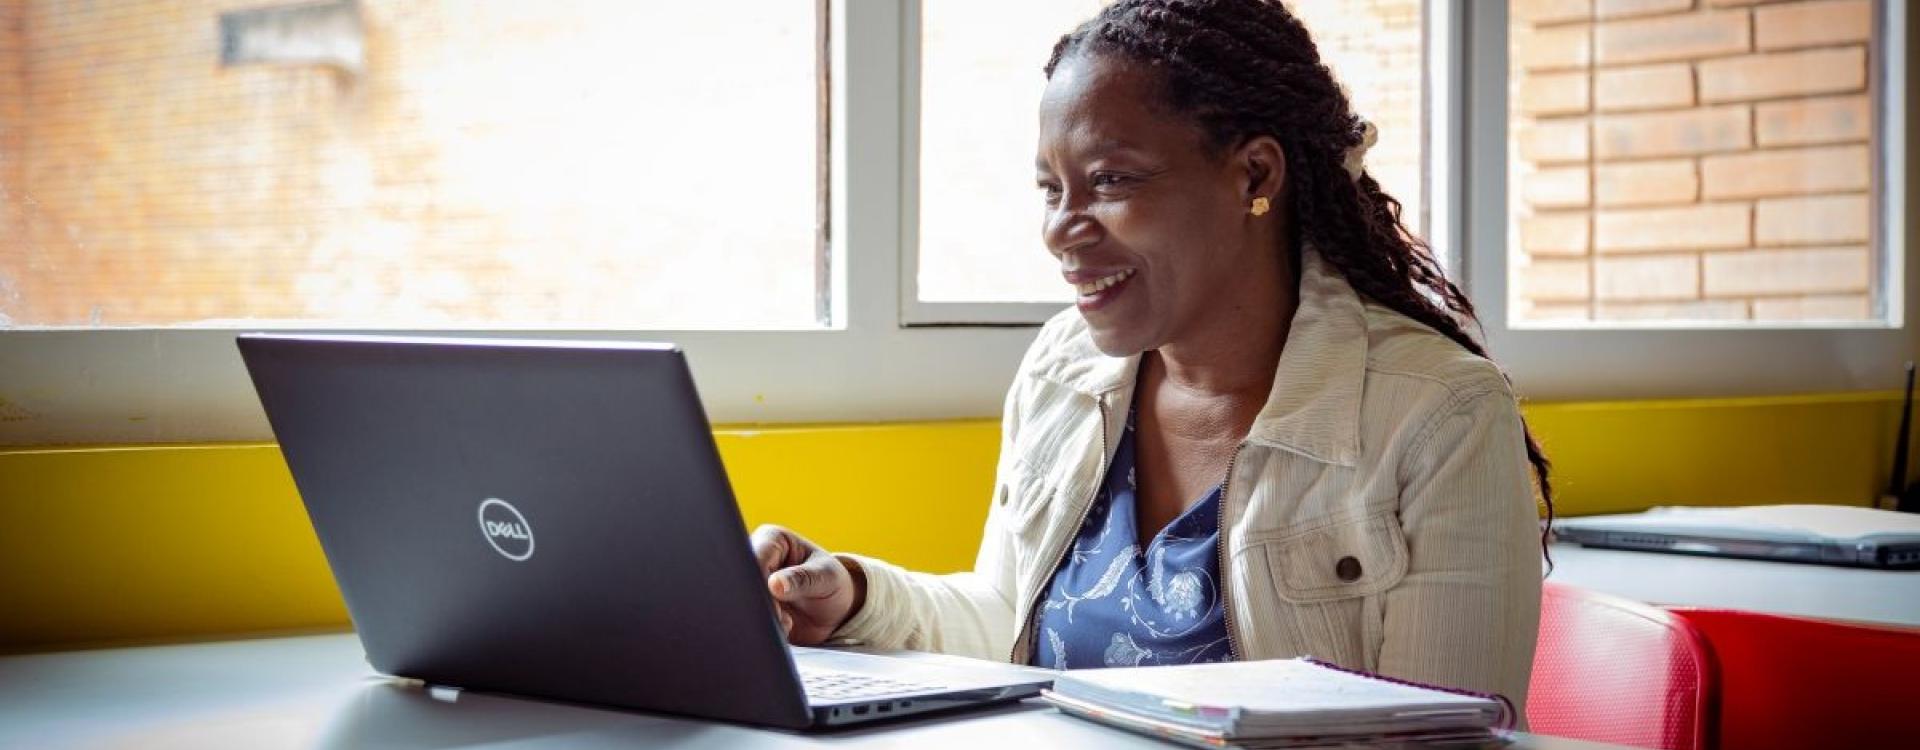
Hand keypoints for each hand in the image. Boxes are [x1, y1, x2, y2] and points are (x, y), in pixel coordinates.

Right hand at [750, 524, 864, 644]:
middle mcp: (756, 558)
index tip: (775, 600)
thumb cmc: (832, 582)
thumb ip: (803, 579)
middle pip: (742, 580)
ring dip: (763, 616)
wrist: (834, 611)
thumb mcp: (826, 577)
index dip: (760, 579)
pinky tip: (783, 627)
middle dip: (760, 601)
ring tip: (788, 622)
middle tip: (782, 616)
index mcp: (772, 539)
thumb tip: (775, 585)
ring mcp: (751, 583)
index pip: (754, 555)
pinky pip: (748, 617)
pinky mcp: (751, 604)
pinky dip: (763, 627)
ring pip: (743, 601)